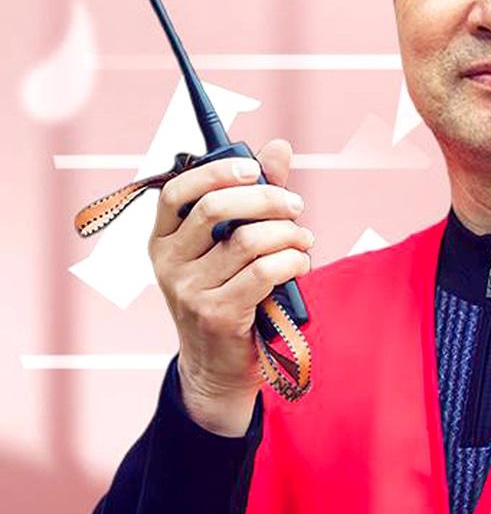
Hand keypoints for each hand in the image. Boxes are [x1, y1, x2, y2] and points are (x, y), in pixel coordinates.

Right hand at [148, 138, 314, 434]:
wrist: (218, 366)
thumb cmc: (231, 293)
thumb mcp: (232, 244)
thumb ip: (255, 195)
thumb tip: (279, 147)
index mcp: (164, 239)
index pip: (178, 192)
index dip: (216, 172)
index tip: (252, 167)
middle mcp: (168, 263)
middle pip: (216, 208)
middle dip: (267, 199)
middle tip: (296, 206)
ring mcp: (189, 291)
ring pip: (248, 240)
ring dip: (288, 234)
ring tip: (303, 241)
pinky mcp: (217, 314)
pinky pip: (264, 272)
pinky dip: (293, 262)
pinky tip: (300, 264)